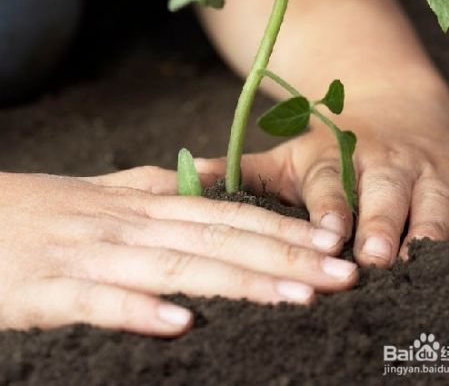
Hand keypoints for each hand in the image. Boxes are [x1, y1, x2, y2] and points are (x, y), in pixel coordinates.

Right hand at [0, 168, 356, 336]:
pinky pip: (102, 301)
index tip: (331, 241)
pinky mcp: (52, 289)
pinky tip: (182, 324)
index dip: (282, 227)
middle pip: (219, 237)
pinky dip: (142, 310)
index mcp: (145, 203)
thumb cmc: (44, 210)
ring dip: (240, 280)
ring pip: (178, 265)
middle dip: (285, 255)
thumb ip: (152, 191)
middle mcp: (130, 224)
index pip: (227, 213)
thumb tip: (198, 187)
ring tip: (297, 294)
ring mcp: (94, 255)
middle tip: (342, 271)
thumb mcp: (106, 194)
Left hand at [198, 86, 448, 267]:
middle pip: (386, 194)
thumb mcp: (287, 153)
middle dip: (382, 224)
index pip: (331, 185)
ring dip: (429, 231)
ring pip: (434, 202)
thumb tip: (177, 183)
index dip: (330, 209)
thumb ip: (241, 173)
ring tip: (422, 264)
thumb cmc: (331, 143)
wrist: (393, 106)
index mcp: (336, 156)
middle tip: (375, 257)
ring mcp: (430, 170)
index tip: (326, 235)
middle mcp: (385, 161)